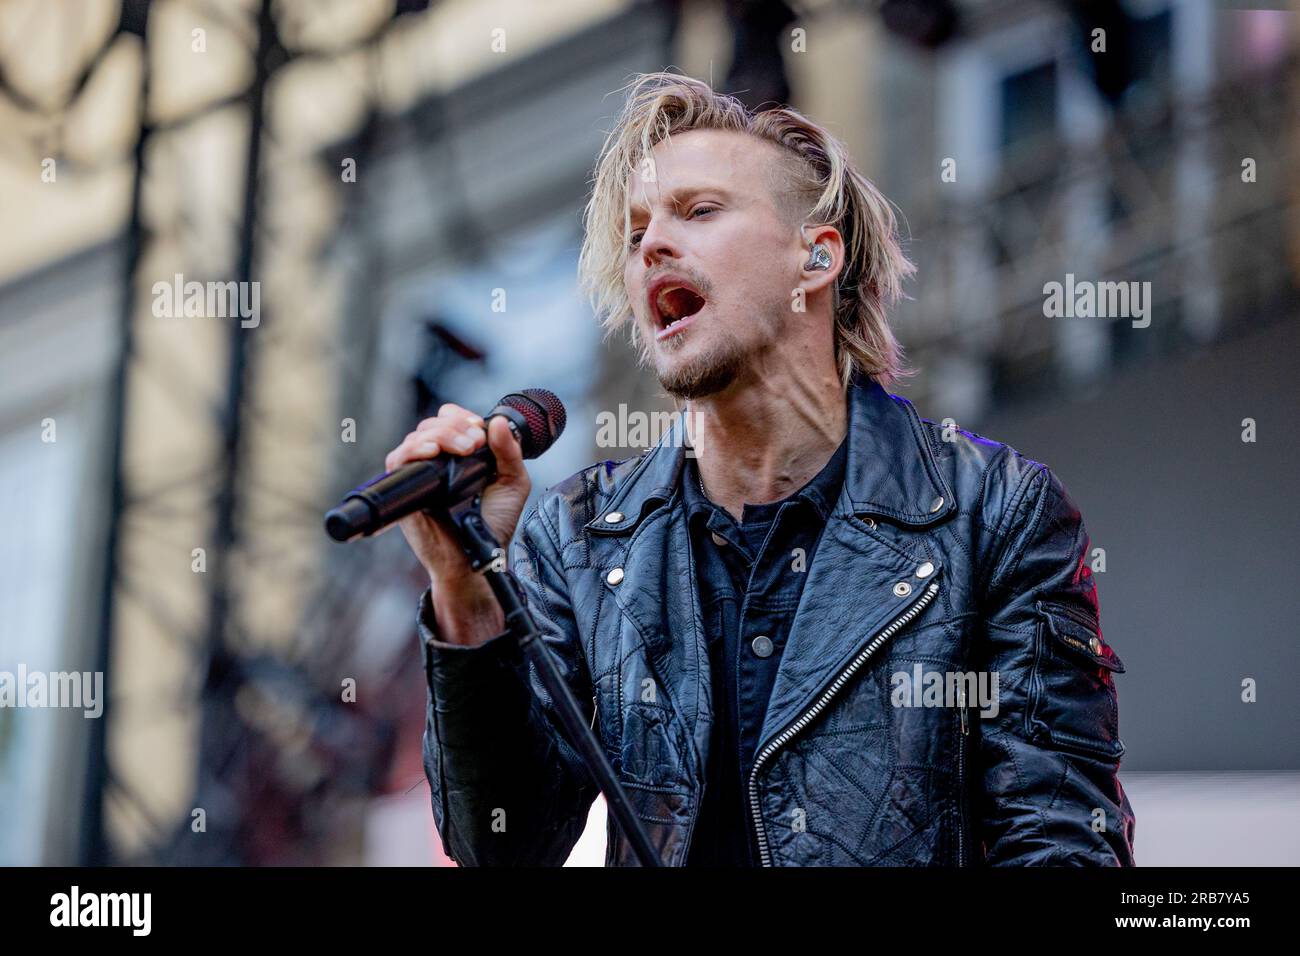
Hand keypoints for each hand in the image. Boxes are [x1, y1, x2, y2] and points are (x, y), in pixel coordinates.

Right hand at [384, 403, 531, 589]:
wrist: (479, 558)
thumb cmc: (493, 524)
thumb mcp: (512, 483)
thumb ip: (510, 452)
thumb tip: (500, 421)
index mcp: (455, 458)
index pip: (446, 421)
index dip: (460, 417)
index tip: (479, 428)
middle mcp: (434, 465)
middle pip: (430, 425)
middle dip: (455, 426)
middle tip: (475, 443)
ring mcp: (418, 479)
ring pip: (415, 438)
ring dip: (440, 434)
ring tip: (464, 449)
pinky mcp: (405, 494)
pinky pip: (397, 462)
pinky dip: (413, 451)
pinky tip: (433, 452)